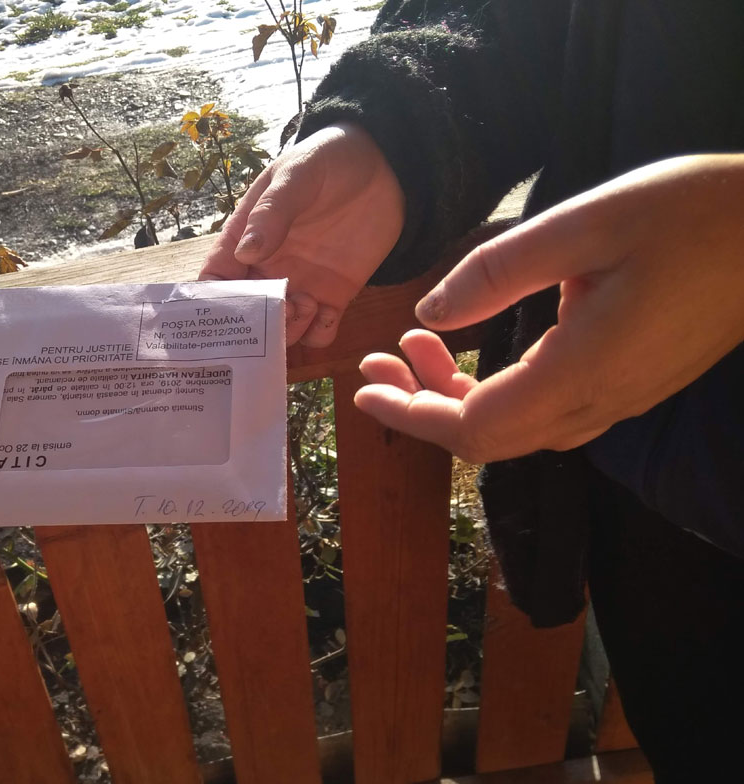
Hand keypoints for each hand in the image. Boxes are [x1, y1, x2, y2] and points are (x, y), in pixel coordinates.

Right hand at [199, 121, 403, 346]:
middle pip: (245, 316)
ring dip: (288, 330)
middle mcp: (267, 269)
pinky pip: (319, 333)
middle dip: (254, 327)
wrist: (384, 166)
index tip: (221, 318)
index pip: (214, 279)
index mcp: (245, 239)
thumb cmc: (328, 160)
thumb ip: (271, 212)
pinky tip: (328, 312)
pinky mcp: (334, 296)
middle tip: (276, 315)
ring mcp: (300, 285)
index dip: (211, 304)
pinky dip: (319, 335)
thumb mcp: (296, 176)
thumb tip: (245, 254)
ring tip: (308, 303)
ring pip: (281, 330)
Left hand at [355, 154, 743, 462]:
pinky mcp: (628, 385)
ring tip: (413, 347)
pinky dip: (493, 391)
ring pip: (515, 427)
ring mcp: (617, 400)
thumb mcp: (581, 227)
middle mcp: (597, 403)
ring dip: (454, 397)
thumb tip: (428, 315)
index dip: (411, 417)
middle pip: (487, 438)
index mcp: (580, 372)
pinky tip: (473, 351)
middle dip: (420, 407)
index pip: (473, 428)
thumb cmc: (687, 215)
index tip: (363, 391)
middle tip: (375, 365)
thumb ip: (495, 274)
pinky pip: (545, 411)